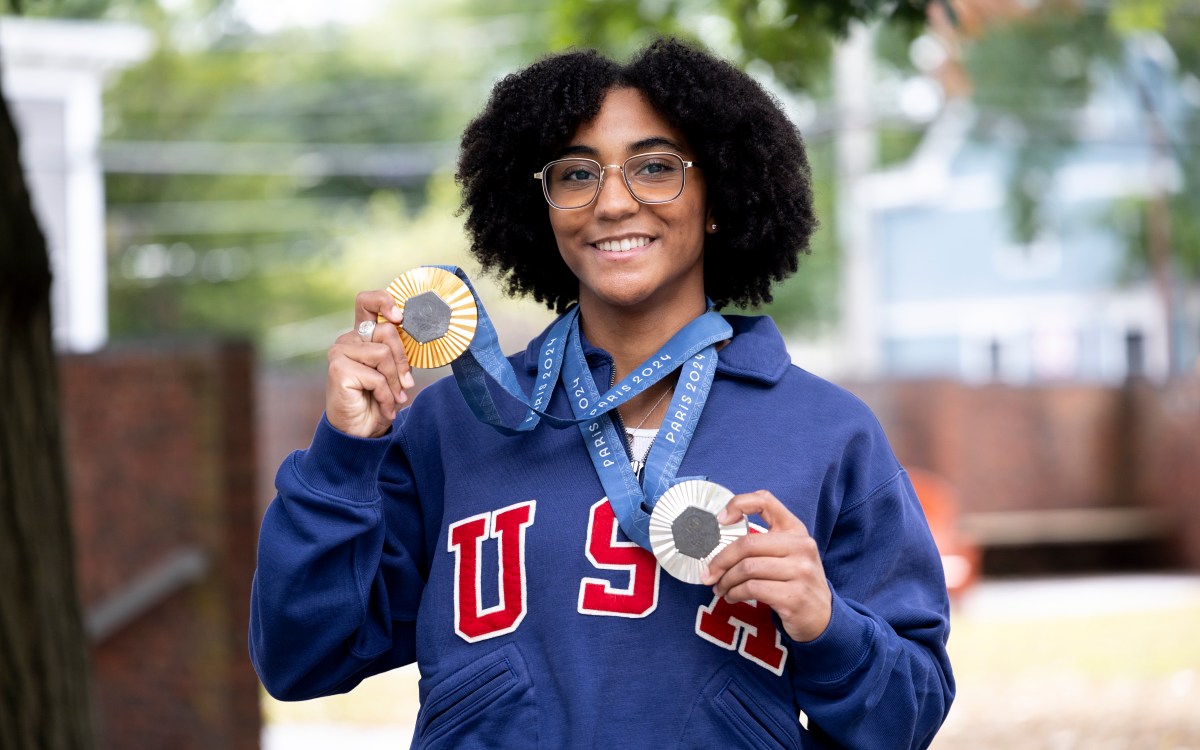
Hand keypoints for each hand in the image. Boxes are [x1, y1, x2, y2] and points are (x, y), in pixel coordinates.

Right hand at [325, 290, 414, 437]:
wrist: (361, 431)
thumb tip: (415, 331)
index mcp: (362, 335)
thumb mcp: (394, 372)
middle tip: (405, 385)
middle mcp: (348, 339)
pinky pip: (376, 375)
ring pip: (384, 354)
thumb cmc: (378, 400)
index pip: (367, 302)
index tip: (399, 316)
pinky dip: (386, 395)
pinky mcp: (338, 368)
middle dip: (402, 361)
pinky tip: (383, 406)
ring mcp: (340, 352)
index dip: (384, 301)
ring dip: (394, 382)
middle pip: (387, 331)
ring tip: (393, 398)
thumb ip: (399, 352)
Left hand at [701, 490, 831, 642]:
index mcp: (796, 530)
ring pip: (747, 568)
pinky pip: (753, 589)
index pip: (765, 501)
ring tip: (721, 589)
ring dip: (726, 581)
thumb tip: (718, 542)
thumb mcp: (787, 553)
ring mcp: (801, 571)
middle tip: (709, 574)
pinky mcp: (795, 596)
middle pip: (747, 544)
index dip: (739, 504)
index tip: (720, 520)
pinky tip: (732, 597)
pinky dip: (735, 593)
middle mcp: (801, 546)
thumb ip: (762, 542)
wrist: (822, 616)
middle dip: (721, 560)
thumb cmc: (794, 581)